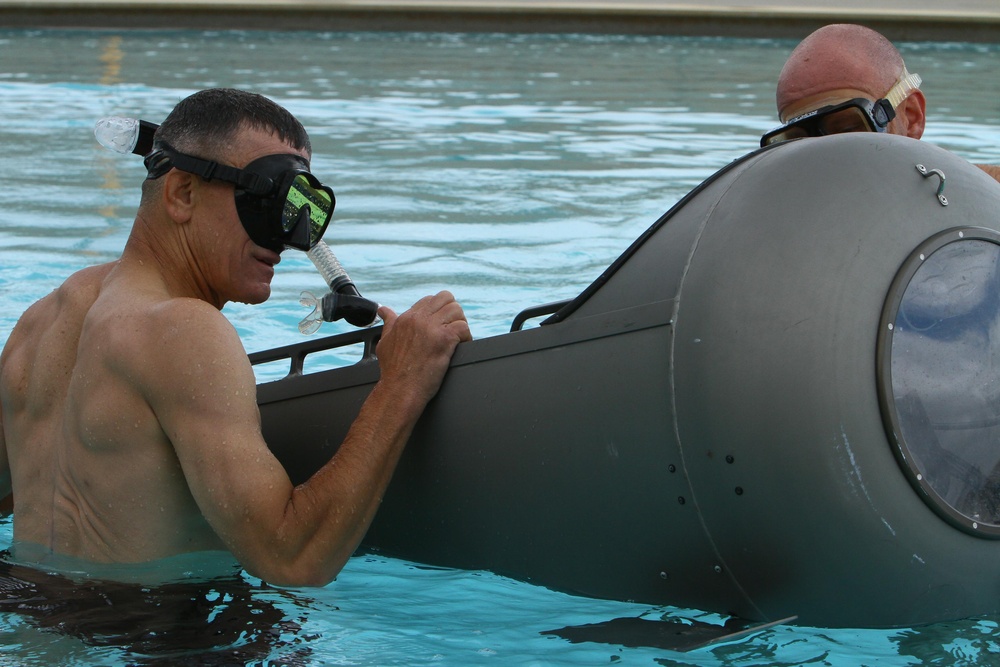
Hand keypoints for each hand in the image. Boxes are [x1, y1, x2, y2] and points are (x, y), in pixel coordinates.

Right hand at [374, 291, 471, 412]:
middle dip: (453, 312)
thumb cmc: (393, 371)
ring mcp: (431, 328)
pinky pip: (463, 327)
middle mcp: (418, 319)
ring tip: (458, 338)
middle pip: (446, 298)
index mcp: (406, 318)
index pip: (430, 300)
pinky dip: (467, 337)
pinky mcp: (444, 340)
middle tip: (452, 328)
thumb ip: (388, 322)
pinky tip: (461, 347)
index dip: (439, 311)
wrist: (399, 390)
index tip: (441, 326)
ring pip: (457, 310)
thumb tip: (383, 310)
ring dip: (461, 323)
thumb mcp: (384, 341)